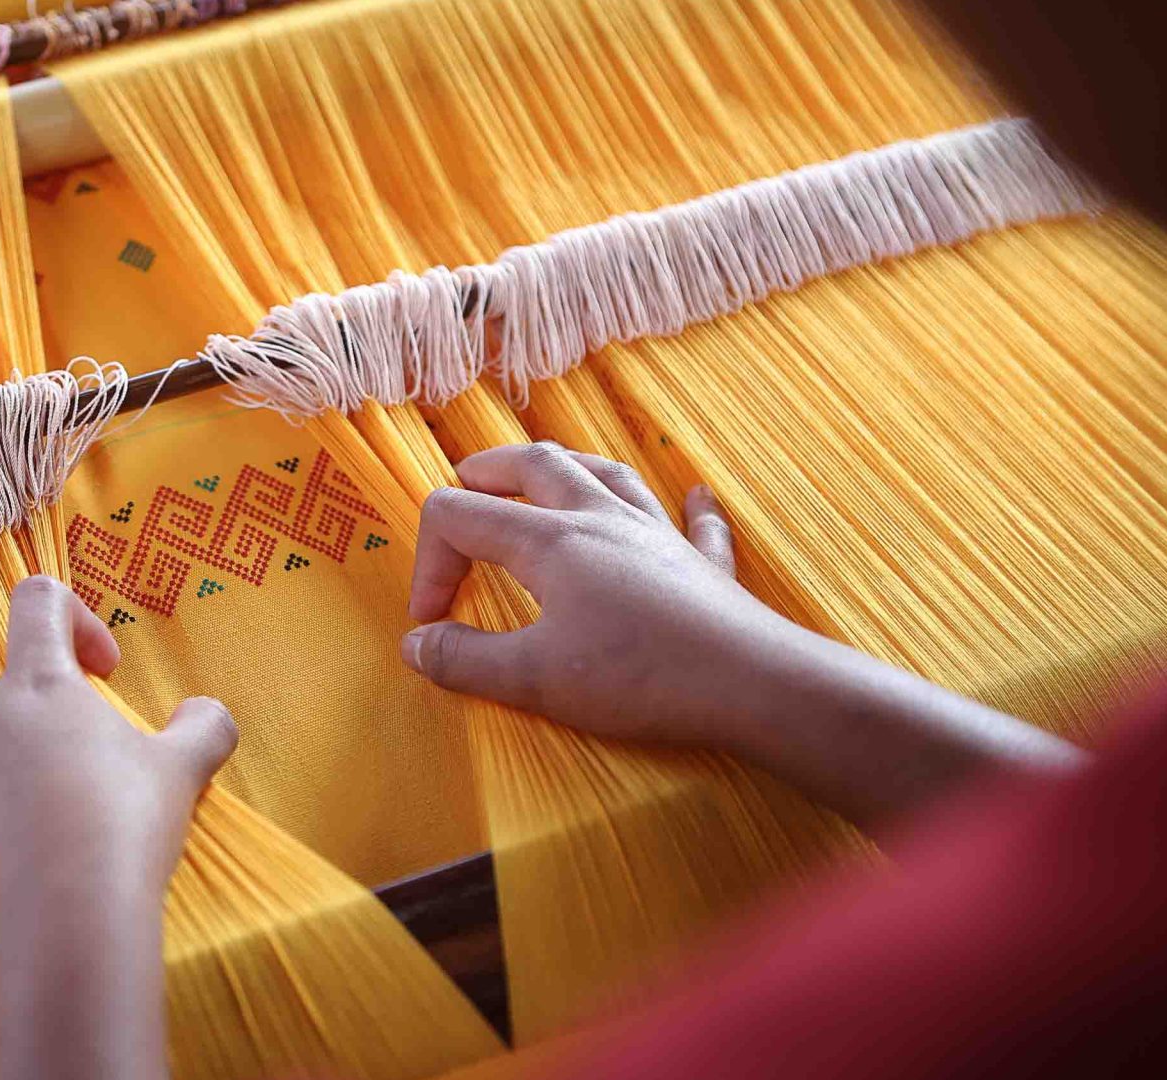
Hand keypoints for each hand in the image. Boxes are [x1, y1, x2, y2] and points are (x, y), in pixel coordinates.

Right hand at [401, 441, 801, 749]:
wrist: (749, 682)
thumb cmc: (639, 676)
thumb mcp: (534, 678)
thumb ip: (466, 659)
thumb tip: (416, 643)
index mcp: (549, 540)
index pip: (460, 515)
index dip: (430, 564)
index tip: (433, 622)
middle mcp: (600, 518)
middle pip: (533, 465)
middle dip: (487, 473)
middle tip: (462, 492)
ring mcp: (655, 534)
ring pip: (604, 473)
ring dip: (564, 468)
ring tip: (541, 475)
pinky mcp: (701, 563)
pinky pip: (692, 518)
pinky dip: (685, 504)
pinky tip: (693, 494)